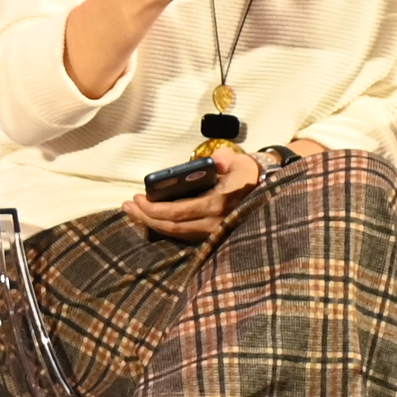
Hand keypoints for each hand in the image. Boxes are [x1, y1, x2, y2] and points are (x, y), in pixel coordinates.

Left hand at [121, 143, 262, 241]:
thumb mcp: (240, 163)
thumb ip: (226, 160)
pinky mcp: (211, 237)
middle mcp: (214, 224)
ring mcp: (213, 234)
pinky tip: (151, 220)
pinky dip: (165, 228)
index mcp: (217, 205)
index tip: (137, 198)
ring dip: (153, 224)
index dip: (154, 208)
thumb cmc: (250, 175)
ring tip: (133, 213)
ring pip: (176, 234)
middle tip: (127, 206)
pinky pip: (184, 235)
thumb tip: (216, 160)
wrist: (269, 194)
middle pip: (172, 226)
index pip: (178, 212)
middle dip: (146, 218)